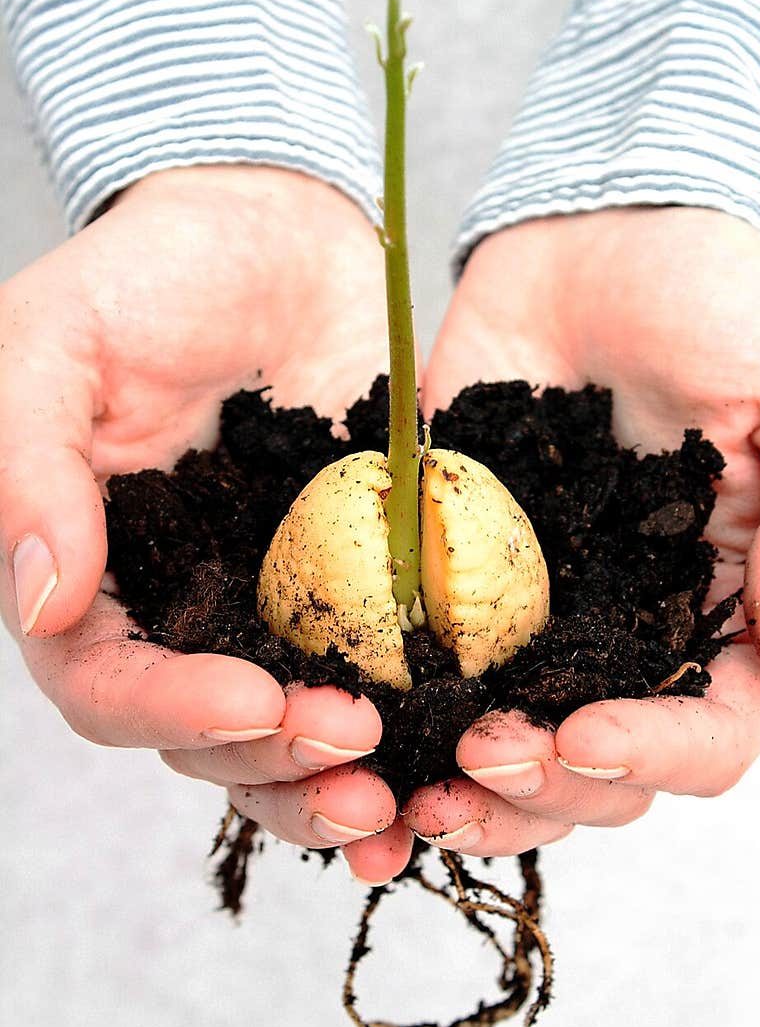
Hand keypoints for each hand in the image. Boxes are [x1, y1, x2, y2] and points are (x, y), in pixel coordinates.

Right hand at [0, 165, 411, 883]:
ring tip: (404, 800)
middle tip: (356, 754)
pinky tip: (451, 773)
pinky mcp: (360, 591)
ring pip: (290, 739)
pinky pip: (379, 684)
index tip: (254, 701)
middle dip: (275, 764)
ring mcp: (272, 607)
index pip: (106, 683)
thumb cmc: (150, 271)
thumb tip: (42, 604)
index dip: (171, 711)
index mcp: (94, 572)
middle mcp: (179, 610)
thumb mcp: (58, 343)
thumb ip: (29, 465)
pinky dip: (410, 740)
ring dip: (338, 784)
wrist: (275, 226)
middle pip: (204, 740)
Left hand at [408, 207, 759, 855]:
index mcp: (726, 608)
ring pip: (511, 750)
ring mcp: (538, 611)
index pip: (712, 728)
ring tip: (415, 787)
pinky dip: (392, 725)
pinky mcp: (452, 574)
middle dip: (544, 787)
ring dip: (469, 790)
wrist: (602, 225)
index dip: (654, 754)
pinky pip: (423, 672)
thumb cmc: (727, 299)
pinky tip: (355, 742)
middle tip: (479, 755)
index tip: (580, 732)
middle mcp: (632, 631)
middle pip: (604, 770)